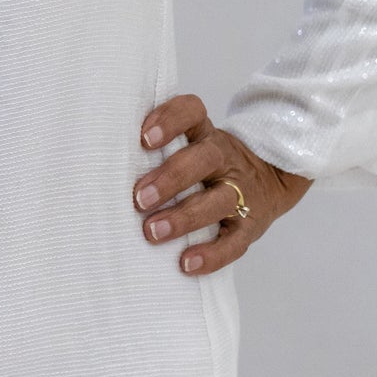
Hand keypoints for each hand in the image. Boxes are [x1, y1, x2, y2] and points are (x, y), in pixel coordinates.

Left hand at [134, 93, 311, 275]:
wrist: (271, 179)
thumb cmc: (209, 166)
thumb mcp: (195, 145)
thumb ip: (160, 151)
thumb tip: (105, 168)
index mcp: (205, 134)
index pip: (192, 112)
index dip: (170, 120)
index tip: (144, 138)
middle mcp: (224, 158)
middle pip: (203, 159)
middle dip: (170, 178)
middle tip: (140, 198)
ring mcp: (241, 192)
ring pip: (218, 200)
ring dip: (184, 217)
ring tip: (153, 232)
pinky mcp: (250, 226)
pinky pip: (233, 242)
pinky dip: (211, 255)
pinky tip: (186, 263)